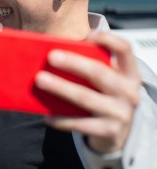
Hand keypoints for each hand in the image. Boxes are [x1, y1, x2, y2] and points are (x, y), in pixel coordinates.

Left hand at [35, 31, 140, 153]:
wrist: (118, 133)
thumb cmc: (104, 98)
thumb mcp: (105, 81)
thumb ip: (90, 66)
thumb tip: (53, 52)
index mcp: (129, 74)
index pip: (125, 50)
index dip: (109, 39)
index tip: (88, 34)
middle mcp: (129, 92)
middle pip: (99, 73)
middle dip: (73, 64)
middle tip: (51, 56)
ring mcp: (121, 113)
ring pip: (85, 97)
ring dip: (61, 88)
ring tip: (40, 79)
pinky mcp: (109, 131)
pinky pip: (80, 124)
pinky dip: (61, 119)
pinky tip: (46, 116)